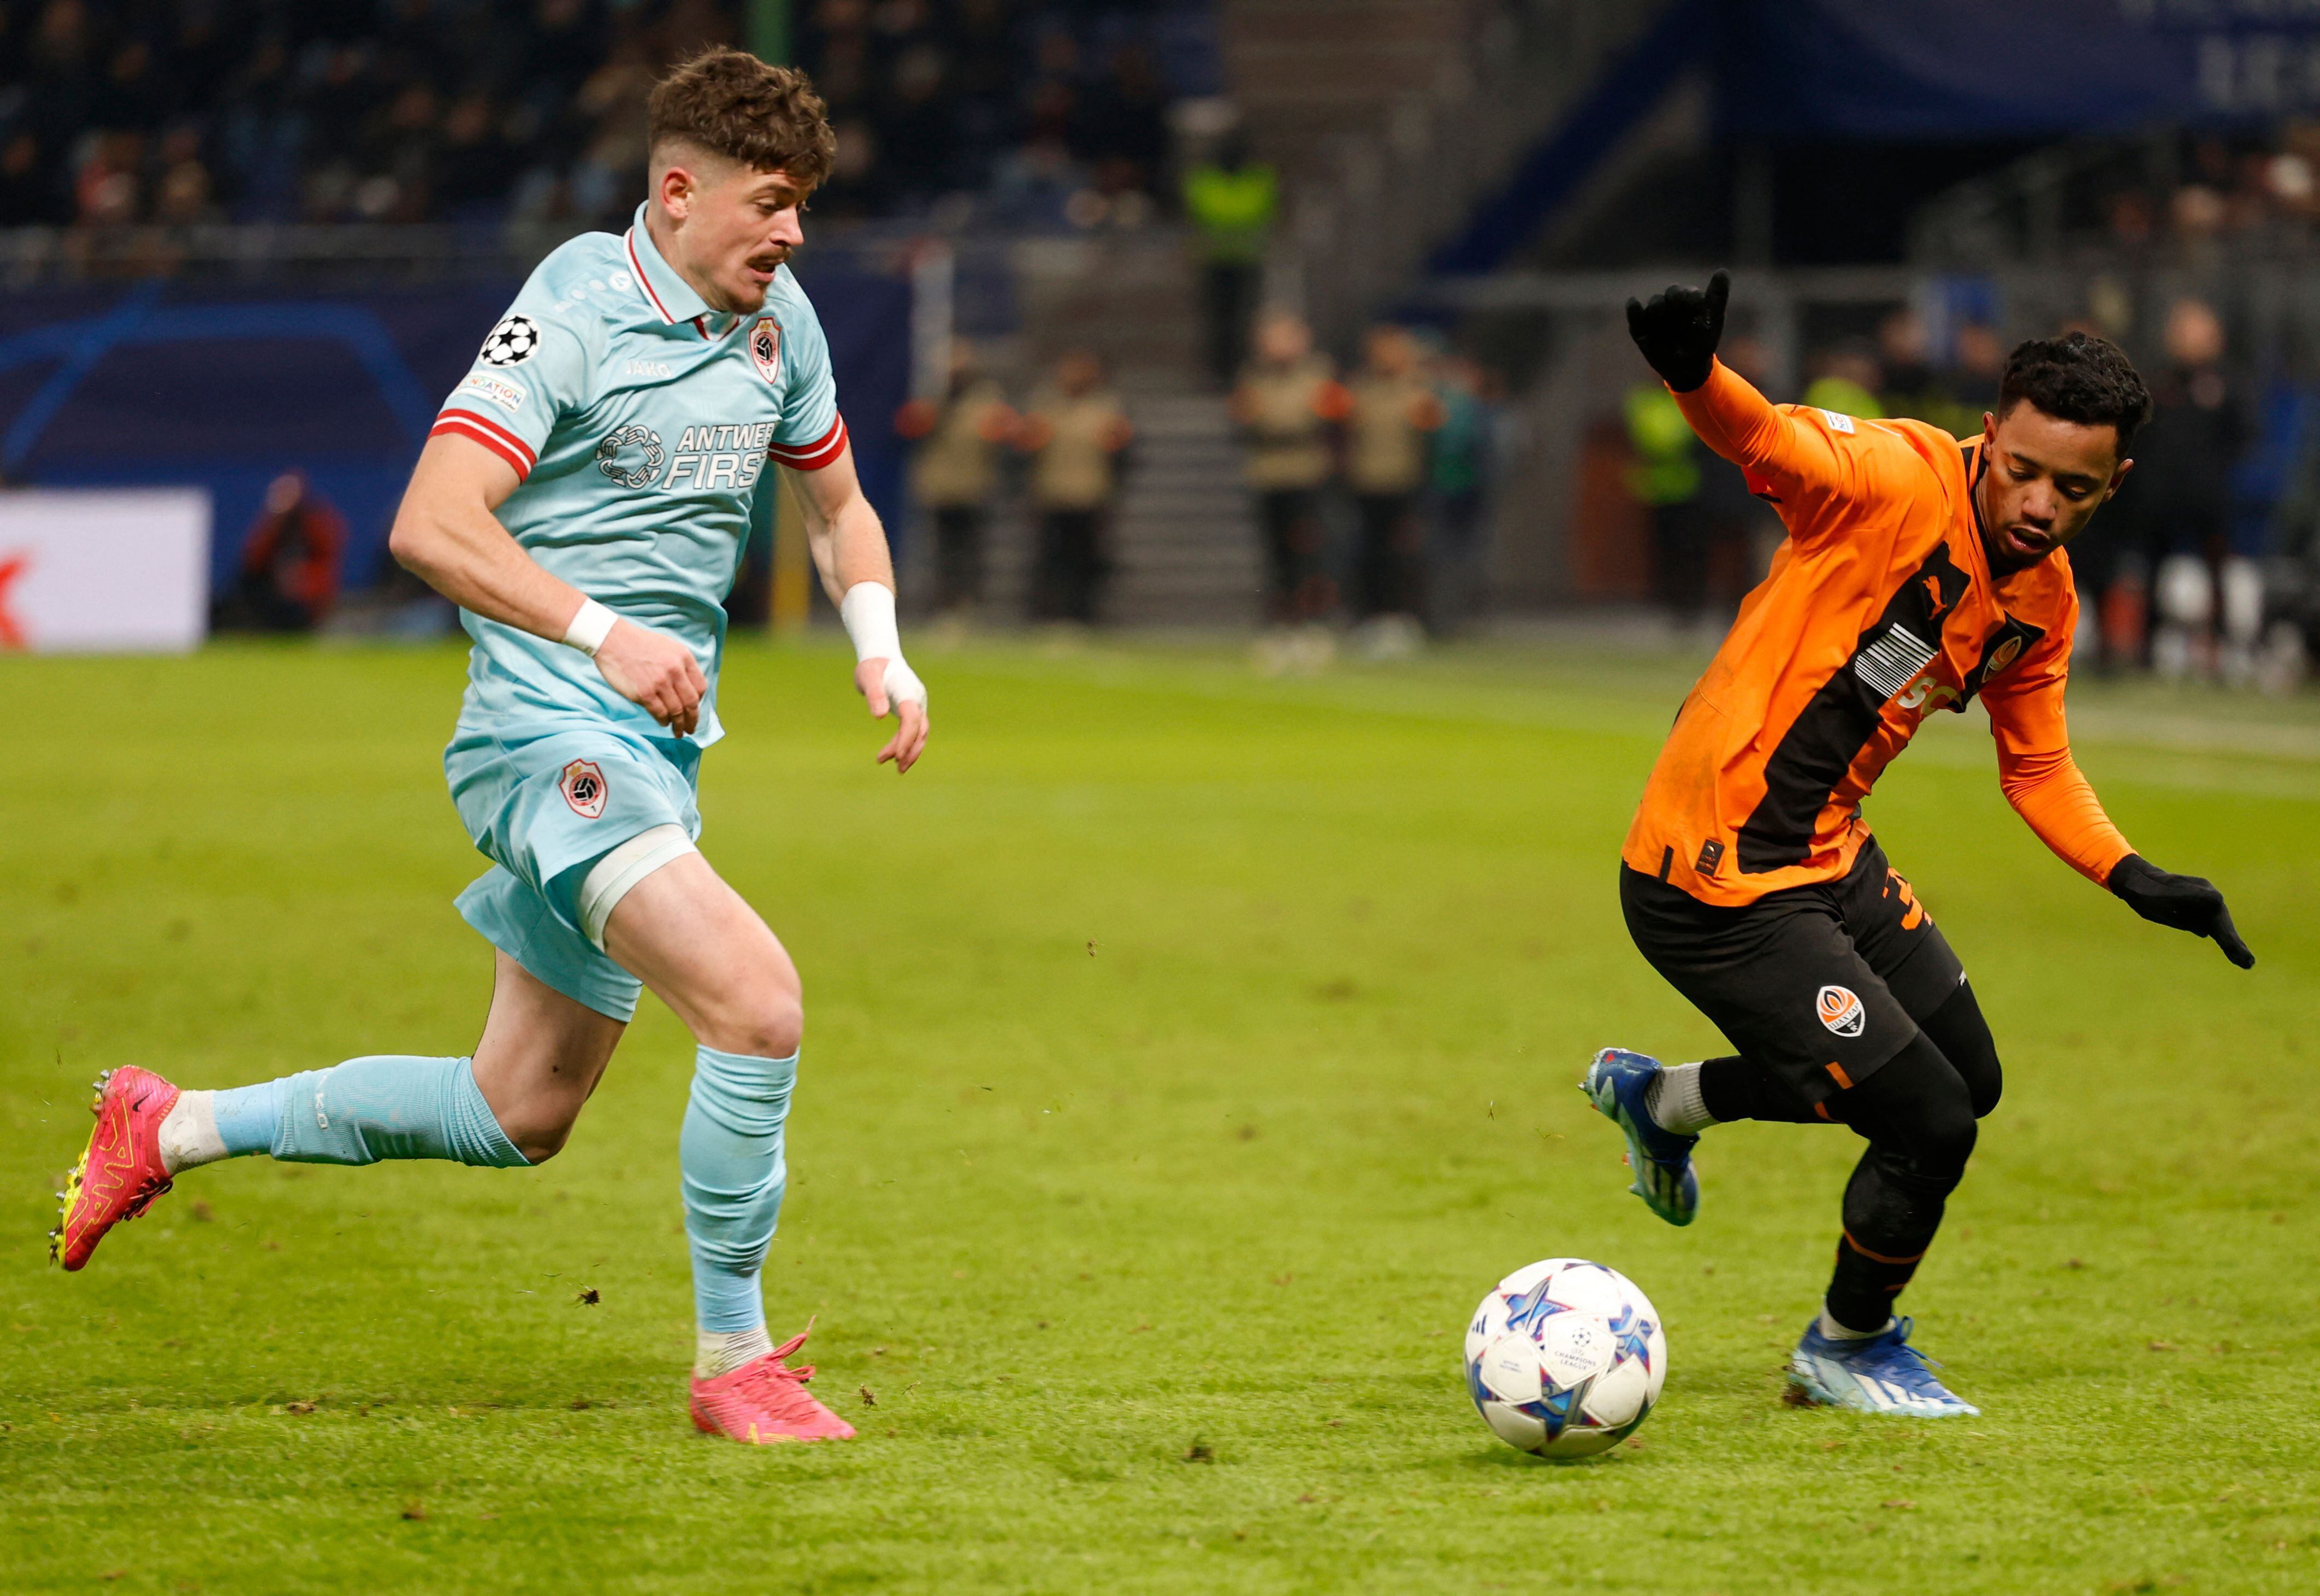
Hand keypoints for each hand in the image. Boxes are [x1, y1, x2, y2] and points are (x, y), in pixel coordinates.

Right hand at [594, 618, 706, 736]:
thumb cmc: (639, 643)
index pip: (700, 687)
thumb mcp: (668, 647)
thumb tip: (687, 689)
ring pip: (677, 711)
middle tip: (691, 729)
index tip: (695, 709)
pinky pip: (659, 713)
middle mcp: (675, 670)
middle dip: (692, 719)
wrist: (612, 639)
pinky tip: (663, 723)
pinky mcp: (644, 693)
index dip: (699, 702)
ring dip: (678, 725)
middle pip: (691, 702)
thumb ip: (680, 665)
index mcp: (684, 657)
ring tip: (677, 731)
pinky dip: (663, 720)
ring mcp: (660, 683)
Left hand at [855, 657, 928, 773]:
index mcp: (906, 691)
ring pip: (919, 733)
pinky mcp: (912, 711)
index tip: (897, 755)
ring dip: (909, 751)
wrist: (881, 657)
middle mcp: (917, 699)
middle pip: (920, 730)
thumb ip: (874, 695)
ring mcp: (917, 705)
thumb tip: (879, 717)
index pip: (912, 718)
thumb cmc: (872, 667)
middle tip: (897, 768)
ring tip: (894, 766)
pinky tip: (890, 754)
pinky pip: (913, 731)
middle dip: (910, 750)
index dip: (906, 738)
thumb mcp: (867, 677)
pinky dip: (904, 744)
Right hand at [1625, 269, 1729, 392]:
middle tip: (1680, 321)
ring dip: (1660, 311)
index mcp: (1689, 299)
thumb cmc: (1702, 344)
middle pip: (1671, 292)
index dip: (1691, 303)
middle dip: (1676, 304)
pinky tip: (1635, 303)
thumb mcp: (1713, 320)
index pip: (1688, 291)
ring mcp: (1656, 315)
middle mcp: (1672, 304)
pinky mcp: (1641, 327)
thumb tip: (1722, 271)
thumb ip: (1717, 296)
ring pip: (1655, 302)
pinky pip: (1634, 312)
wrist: (1686, 370)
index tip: (1696, 319)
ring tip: (1665, 329)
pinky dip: (1634, 309)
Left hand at [2109, 853, 2253, 967]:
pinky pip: (2212, 928)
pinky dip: (2223, 940)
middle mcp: (2209, 899)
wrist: (2137, 883)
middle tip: (2248, 963)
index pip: (2221, 920)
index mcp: (2205, 894)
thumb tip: (2217, 902)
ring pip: (2220, 928)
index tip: (2243, 953)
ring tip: (2246, 962)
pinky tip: (2234, 954)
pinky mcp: (2197, 914)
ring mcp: (2204, 906)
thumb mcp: (2167, 894)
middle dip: (2235, 944)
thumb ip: (2190, 897)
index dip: (2231, 938)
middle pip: (2224, 925)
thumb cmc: (2149, 890)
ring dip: (2232, 945)